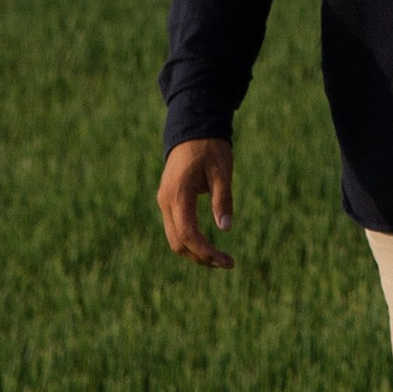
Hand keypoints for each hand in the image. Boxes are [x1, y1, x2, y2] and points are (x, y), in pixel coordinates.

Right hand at [159, 137, 236, 270]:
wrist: (192, 128)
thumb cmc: (210, 148)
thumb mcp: (222, 171)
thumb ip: (222, 199)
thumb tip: (225, 228)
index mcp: (178, 194)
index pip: (188, 234)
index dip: (207, 252)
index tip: (227, 261)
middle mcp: (166, 201)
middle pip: (178, 242)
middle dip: (201, 257)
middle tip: (227, 263)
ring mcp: (164, 201)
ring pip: (175, 238)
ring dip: (195, 252)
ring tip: (220, 258)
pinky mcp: (168, 200)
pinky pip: (176, 228)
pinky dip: (190, 241)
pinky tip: (208, 246)